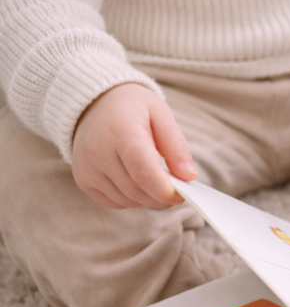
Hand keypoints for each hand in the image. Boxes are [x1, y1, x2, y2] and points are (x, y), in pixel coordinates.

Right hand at [72, 83, 196, 208]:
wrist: (94, 103)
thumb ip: (176, 146)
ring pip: (128, 200)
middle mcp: (98, 152)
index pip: (144, 173)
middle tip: (174, 186)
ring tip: (153, 177)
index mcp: (120, 132)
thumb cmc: (132, 108)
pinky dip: (131, 198)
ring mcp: (87, 168)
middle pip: (138, 191)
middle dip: (161, 196)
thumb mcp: (161, 114)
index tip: (183, 193)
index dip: (166, 191)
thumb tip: (189, 177)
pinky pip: (115, 202)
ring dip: (147, 197)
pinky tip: (134, 180)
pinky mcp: (83, 180)